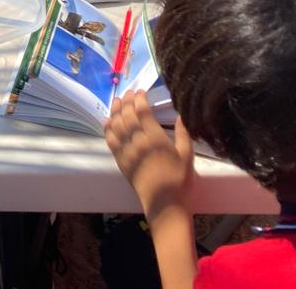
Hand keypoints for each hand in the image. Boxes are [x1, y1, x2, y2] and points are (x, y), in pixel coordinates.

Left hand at [104, 90, 194, 220]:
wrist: (164, 203)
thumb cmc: (179, 180)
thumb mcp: (187, 156)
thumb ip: (184, 133)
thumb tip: (182, 114)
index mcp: (156, 139)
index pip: (142, 112)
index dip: (139, 99)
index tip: (141, 92)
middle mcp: (138, 142)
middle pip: (127, 115)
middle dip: (127, 101)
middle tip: (128, 93)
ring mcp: (127, 151)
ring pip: (116, 126)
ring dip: (115, 111)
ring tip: (117, 101)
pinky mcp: (120, 160)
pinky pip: (110, 141)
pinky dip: (107, 128)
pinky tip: (107, 120)